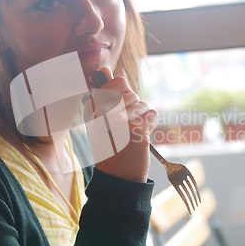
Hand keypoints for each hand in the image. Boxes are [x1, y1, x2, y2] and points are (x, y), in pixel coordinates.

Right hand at [84, 67, 157, 182]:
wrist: (117, 176)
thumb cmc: (111, 147)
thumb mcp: (102, 119)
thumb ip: (106, 93)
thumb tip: (105, 69)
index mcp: (93, 107)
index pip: (116, 83)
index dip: (122, 96)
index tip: (116, 113)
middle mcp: (103, 110)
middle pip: (132, 93)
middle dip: (133, 109)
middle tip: (124, 129)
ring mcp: (119, 118)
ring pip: (142, 104)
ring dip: (141, 119)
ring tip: (130, 135)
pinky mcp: (135, 128)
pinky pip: (152, 114)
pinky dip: (150, 125)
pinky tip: (139, 137)